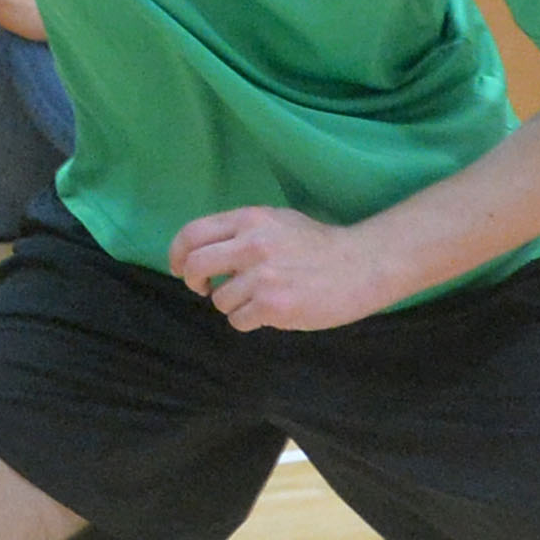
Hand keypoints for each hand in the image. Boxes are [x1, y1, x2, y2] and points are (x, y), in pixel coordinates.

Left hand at [166, 206, 393, 334]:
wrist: (362, 265)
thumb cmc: (319, 245)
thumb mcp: (278, 221)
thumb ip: (241, 231)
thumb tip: (203, 250)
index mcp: (250, 219)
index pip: (192, 233)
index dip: (177, 254)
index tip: (180, 267)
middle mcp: (251, 244)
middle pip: (194, 266)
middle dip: (194, 281)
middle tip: (205, 288)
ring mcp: (262, 276)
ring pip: (219, 299)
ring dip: (233, 304)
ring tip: (259, 298)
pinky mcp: (273, 305)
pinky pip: (238, 320)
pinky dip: (250, 320)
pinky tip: (272, 310)